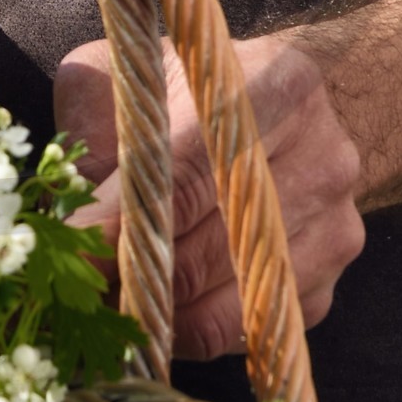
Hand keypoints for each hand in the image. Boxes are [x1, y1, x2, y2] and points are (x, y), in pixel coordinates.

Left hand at [53, 31, 364, 357]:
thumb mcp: (139, 72)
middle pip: (207, 246)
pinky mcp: (330, 278)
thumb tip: (68, 208)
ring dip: (160, 313)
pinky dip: (193, 330)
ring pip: (228, 298)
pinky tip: (157, 313)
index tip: (70, 246)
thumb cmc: (198, 88)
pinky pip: (249, 327)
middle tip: (72, 288)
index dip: (122, 218)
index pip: (186, 172)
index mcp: (270, 87)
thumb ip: (98, 118)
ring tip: (104, 303)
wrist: (299, 110)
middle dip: (132, 274)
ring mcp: (333, 224)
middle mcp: (320, 157)